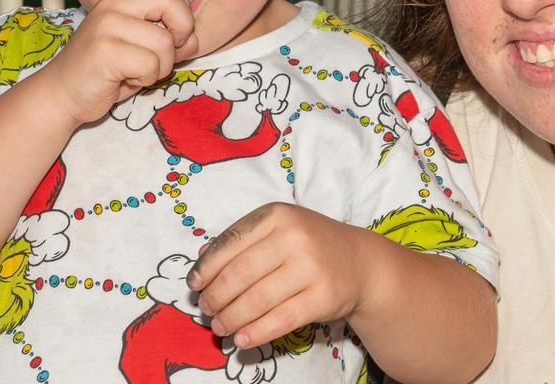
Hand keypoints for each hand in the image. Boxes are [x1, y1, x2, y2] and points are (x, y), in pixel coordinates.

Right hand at [44, 0, 199, 124]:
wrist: (62, 95)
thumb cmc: (107, 72)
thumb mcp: (140, 48)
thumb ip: (168, 38)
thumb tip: (194, 39)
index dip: (182, 13)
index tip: (173, 37)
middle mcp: (114, 5)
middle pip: (170, 1)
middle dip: (181, 33)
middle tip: (163, 55)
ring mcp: (107, 26)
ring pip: (164, 43)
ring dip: (160, 67)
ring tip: (137, 73)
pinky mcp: (105, 51)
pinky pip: (150, 65)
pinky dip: (145, 80)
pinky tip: (125, 81)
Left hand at [187, 203, 377, 348]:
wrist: (360, 262)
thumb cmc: (311, 244)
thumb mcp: (279, 228)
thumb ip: (242, 239)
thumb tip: (202, 259)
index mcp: (278, 215)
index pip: (230, 242)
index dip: (206, 268)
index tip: (194, 286)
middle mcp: (295, 236)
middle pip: (240, 274)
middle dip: (216, 297)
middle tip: (206, 310)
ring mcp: (311, 267)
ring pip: (257, 300)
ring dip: (231, 318)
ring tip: (220, 327)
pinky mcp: (324, 297)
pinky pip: (281, 319)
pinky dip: (256, 332)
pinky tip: (242, 338)